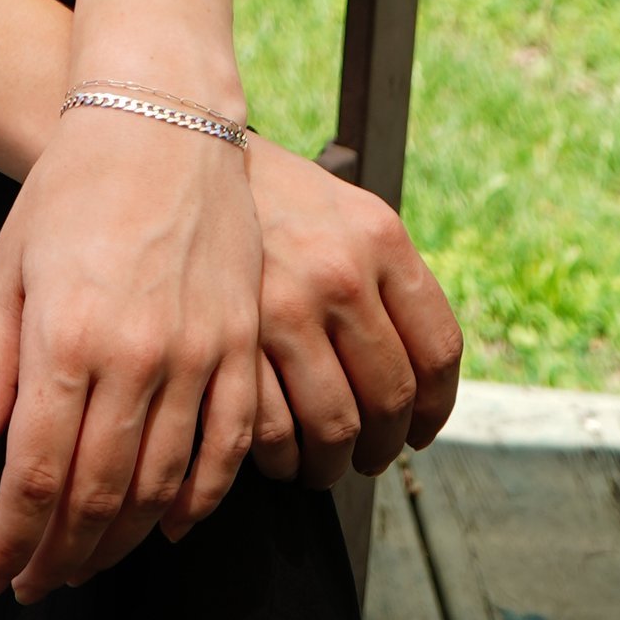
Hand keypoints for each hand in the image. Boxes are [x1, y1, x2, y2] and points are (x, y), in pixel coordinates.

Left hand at [0, 113, 262, 602]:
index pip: (35, 476)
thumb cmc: (68, 191)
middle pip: (98, 494)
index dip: (12, 541)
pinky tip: (166, 525)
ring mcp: (200, 352)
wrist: (159, 122)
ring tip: (86, 564)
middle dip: (60, 557)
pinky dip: (199, 500)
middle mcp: (136, 354)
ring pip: (163, 484)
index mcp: (65, 336)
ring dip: (120, 541)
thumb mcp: (7, 271)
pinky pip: (231, 447)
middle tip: (36, 585)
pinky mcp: (244, 344)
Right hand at [244, 136, 460, 486]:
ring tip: (322, 465)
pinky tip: (276, 453)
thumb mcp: (347, 214)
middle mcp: (340, 271)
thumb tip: (416, 386)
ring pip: (335, 425)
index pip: (437, 352)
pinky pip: (272, 427)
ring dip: (332, 463)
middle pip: (389, 398)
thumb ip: (387, 284)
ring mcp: (283, 303)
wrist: (183, 154)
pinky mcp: (231, 333)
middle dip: (382, 446)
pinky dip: (280, 457)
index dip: (434, 408)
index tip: (419, 430)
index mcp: (380, 238)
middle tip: (368, 457)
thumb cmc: (273, 198)